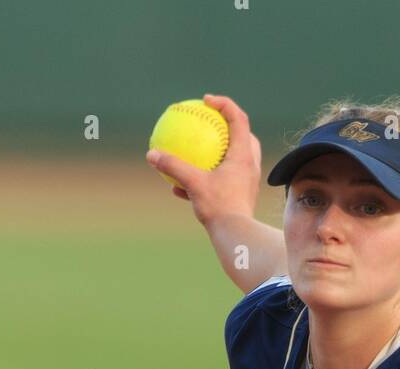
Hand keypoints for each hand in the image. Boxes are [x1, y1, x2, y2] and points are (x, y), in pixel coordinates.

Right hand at [146, 93, 262, 226]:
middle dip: (227, 125)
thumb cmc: (219, 208)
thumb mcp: (193, 184)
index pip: (238, 118)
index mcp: (243, 156)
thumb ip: (173, 166)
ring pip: (235, 159)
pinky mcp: (241, 197)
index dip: (224, 104)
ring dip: (218, 151)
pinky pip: (224, 181)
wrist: (236, 237)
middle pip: (243, 136)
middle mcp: (249, 166)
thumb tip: (150, 154)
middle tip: (209, 121)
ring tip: (199, 151)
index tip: (206, 101)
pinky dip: (207, 178)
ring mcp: (247, 182)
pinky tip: (182, 187)